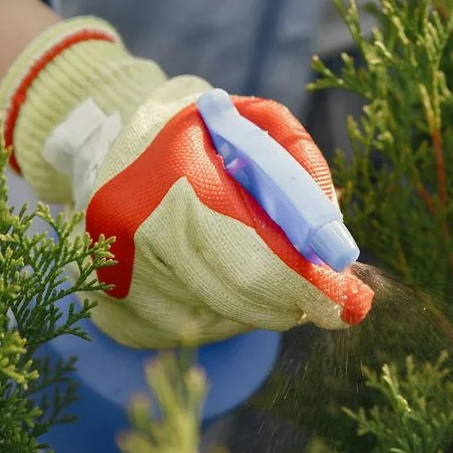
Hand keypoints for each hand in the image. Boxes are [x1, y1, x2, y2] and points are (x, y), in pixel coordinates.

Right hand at [0, 17, 371, 347]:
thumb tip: (336, 244)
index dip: (305, 285)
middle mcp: (136, 231)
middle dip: (293, 301)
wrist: (104, 140)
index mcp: (173, 177)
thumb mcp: (255, 121)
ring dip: (260, 305)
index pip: (253, 256)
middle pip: (239, 296)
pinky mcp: (111, 308)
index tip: (348, 302)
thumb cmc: (199, 132)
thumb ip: (302, 168)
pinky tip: (220, 278)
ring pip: (221, 317)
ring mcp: (117, 275)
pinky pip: (191, 331)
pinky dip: (223, 313)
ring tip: (262, 265)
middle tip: (328, 300)